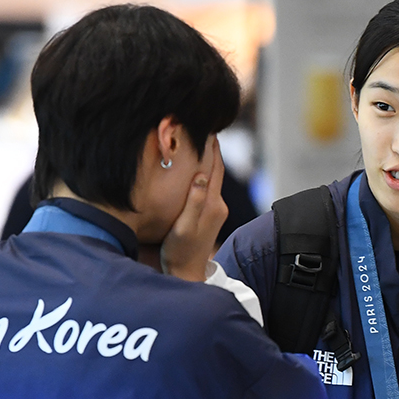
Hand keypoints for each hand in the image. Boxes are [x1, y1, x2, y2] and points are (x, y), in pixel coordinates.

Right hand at [160, 136, 227, 281]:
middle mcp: (218, 205)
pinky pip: (209, 186)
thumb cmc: (180, 251)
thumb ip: (194, 201)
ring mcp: (216, 210)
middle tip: (205, 125)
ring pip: (214, 177)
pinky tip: (197, 165)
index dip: (210, 147)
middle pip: (217, 169)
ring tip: (202, 138)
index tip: (207, 126)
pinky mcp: (211, 215)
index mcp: (212, 205)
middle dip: (212, 148)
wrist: (186, 273)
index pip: (214, 168)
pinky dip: (205, 171)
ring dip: (209, 158)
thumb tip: (202, 175)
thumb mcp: (183, 226)